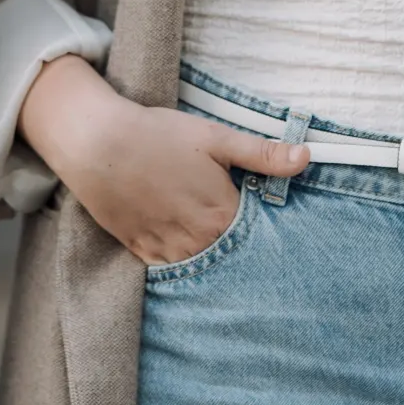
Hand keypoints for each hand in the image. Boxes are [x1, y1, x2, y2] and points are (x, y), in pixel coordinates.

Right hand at [20, 55, 306, 266]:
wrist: (96, 143)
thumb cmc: (157, 135)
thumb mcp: (215, 137)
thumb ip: (262, 153)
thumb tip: (307, 157)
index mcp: (221, 214)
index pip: (256, 240)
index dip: (263, 235)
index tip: (269, 232)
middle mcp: (196, 239)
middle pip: (228, 259)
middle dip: (238, 253)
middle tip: (245, 249)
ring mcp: (165, 247)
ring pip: (198, 268)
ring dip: (208, 261)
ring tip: (216, 254)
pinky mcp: (138, 248)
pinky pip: (166, 269)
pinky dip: (178, 264)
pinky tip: (184, 255)